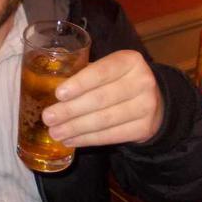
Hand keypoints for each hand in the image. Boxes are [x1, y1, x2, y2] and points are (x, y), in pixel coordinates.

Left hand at [41, 50, 162, 147]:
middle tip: (48, 117)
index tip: (58, 94)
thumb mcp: (108, 69)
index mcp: (130, 61)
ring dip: (76, 128)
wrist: (154, 101)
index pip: (102, 71)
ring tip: (55, 132)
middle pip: (100, 99)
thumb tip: (50, 88)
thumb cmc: (118, 81)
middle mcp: (142, 81)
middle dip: (70, 110)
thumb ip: (85, 74)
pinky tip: (71, 140)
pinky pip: (111, 136)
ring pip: (104, 120)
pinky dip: (87, 139)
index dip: (79, 83)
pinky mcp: (145, 128)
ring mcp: (146, 106)